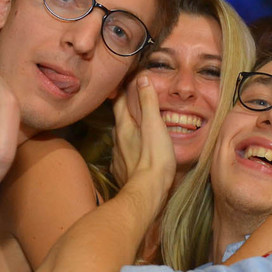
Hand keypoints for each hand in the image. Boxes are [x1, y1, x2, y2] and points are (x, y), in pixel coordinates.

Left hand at [113, 74, 174, 193]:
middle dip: (126, 111)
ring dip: (128, 132)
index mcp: (124, 126)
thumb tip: (142, 78)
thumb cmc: (154, 158)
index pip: (119, 102)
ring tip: (140, 128)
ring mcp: (118, 157)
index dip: (122, 91)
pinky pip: (124, 156)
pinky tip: (137, 153)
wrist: (147, 193)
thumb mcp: (155, 125)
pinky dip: (130, 151)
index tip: (127, 83)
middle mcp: (116, 140)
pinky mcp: (122, 172)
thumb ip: (148, 102)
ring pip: (121, 139)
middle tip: (135, 103)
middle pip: (119, 120)